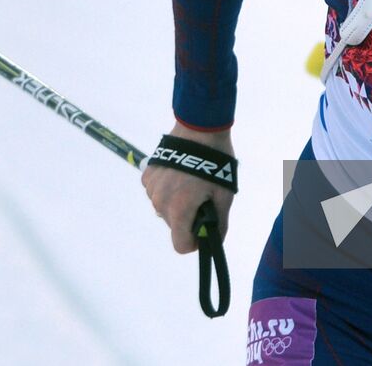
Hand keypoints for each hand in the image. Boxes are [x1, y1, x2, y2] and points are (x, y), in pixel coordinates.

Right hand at [141, 123, 234, 253]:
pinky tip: (180, 173)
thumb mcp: (224, 195)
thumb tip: (213, 241)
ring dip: (177, 202)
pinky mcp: (147, 175)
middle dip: (188, 218)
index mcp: (179, 208)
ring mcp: (151, 187)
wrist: (199, 127)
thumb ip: (218, 224)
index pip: (180, 245)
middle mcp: (160, 201)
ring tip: (192, 181)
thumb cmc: (215, 163)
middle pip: (174, 225)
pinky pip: (158, 192)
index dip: (194, 242)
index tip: (204, 228)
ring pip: (165, 208)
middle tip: (202, 196)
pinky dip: (168, 189)